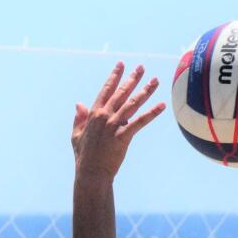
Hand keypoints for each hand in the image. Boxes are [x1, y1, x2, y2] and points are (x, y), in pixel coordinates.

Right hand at [70, 62, 165, 180]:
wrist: (90, 173)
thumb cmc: (83, 156)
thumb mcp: (76, 135)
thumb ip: (79, 119)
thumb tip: (79, 104)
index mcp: (94, 114)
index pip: (106, 90)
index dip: (114, 76)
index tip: (121, 65)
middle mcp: (104, 116)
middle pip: (122, 93)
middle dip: (132, 78)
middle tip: (142, 67)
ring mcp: (114, 125)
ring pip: (133, 103)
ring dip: (145, 91)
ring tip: (155, 81)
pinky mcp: (123, 136)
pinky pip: (140, 122)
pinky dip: (152, 113)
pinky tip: (162, 105)